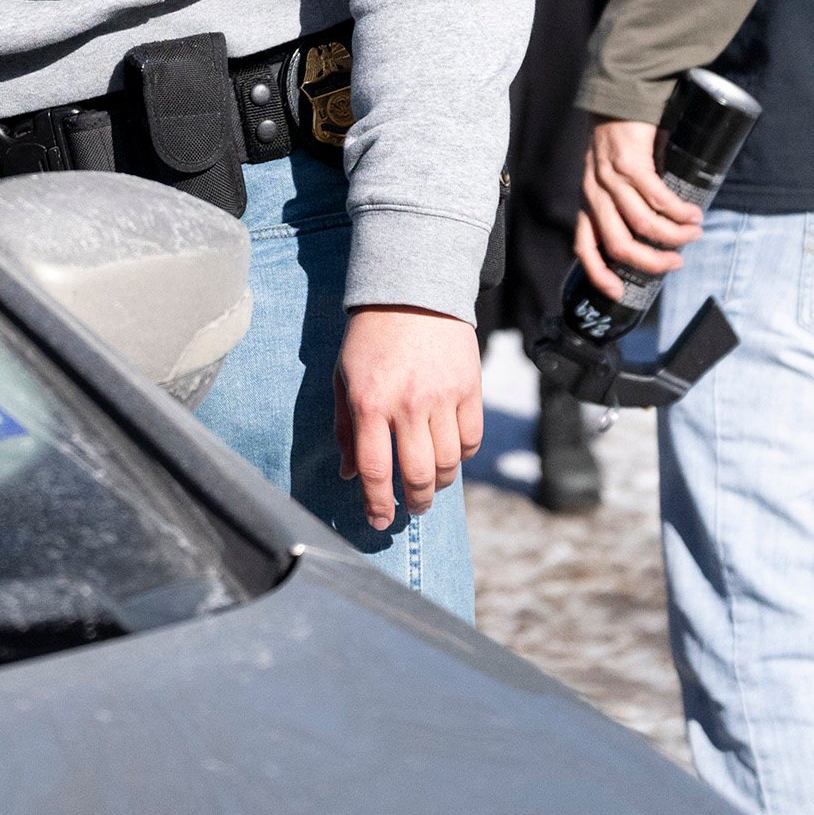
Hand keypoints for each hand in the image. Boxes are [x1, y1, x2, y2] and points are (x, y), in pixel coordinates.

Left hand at [334, 305, 483, 530]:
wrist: (412, 293)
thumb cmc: (370, 338)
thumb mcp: (343, 378)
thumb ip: (345, 428)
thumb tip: (350, 474)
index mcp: (368, 403)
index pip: (375, 470)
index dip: (377, 504)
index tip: (379, 521)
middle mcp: (406, 405)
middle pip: (417, 474)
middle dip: (414, 502)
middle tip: (411, 509)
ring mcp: (442, 397)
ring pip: (448, 462)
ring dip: (439, 484)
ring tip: (430, 486)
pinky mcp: (469, 388)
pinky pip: (471, 439)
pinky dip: (462, 456)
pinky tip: (451, 456)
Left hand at [574, 117, 699, 298]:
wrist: (618, 97)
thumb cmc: (619, 142)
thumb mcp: (609, 178)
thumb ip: (623, 203)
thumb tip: (655, 236)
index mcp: (587, 201)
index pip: (583, 246)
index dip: (598, 273)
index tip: (618, 293)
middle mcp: (594, 194)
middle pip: (619, 245)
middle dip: (651, 262)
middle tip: (676, 262)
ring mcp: (610, 179)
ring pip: (643, 224)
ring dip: (673, 236)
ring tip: (693, 232)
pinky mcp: (631, 163)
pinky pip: (658, 198)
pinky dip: (679, 211)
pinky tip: (692, 213)